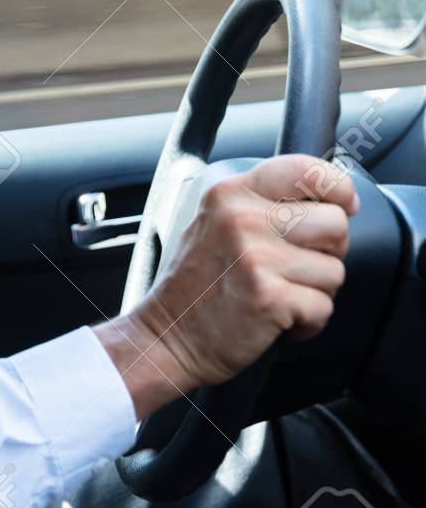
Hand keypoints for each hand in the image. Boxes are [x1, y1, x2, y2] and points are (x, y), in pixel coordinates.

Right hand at [95, 155, 357, 418]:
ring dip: (315, 291)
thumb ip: (259, 205)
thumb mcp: (213, 224)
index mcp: (229, 195)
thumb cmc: (193, 286)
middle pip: (335, 223)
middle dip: (328, 252)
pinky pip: (323, 307)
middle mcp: (242, 220)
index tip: (343, 206)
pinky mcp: (270, 297)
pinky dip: (307, 322)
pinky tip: (278, 318)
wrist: (165, 336)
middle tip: (295, 268)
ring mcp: (256, 258)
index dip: (337, 189)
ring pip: (335, 270)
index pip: (305, 170)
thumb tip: (327, 202)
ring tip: (279, 294)